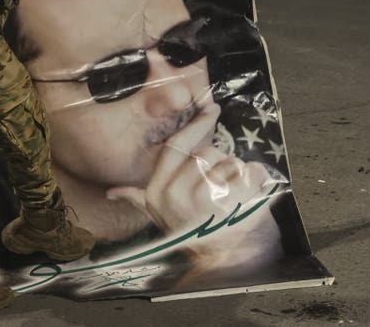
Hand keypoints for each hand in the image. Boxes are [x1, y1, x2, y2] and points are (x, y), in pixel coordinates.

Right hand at [106, 104, 279, 258]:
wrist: (229, 260)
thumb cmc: (198, 232)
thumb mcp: (162, 216)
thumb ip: (139, 199)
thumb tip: (111, 192)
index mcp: (157, 192)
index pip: (175, 146)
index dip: (196, 125)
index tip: (212, 109)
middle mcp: (174, 195)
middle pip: (206, 151)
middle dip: (220, 163)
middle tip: (222, 188)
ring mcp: (203, 198)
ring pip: (229, 160)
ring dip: (238, 173)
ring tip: (233, 196)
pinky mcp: (232, 200)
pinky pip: (250, 170)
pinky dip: (257, 178)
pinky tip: (250, 196)